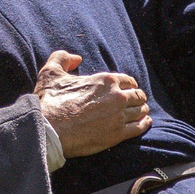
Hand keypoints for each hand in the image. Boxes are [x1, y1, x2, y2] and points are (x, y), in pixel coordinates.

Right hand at [34, 49, 150, 157]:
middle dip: (138, 97)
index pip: (128, 80)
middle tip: (138, 102)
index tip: (130, 88)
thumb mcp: (51, 73)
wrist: (49, 130)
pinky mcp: (117, 134)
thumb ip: (63, 59)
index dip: (130, 84)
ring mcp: (118, 116)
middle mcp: (116, 96)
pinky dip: (144, 124)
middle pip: (137, 95)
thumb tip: (76, 58)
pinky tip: (145, 123)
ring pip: (140, 111)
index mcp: (105, 80)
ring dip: (142, 110)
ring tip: (142, 112)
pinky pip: (138, 128)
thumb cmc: (50, 102)